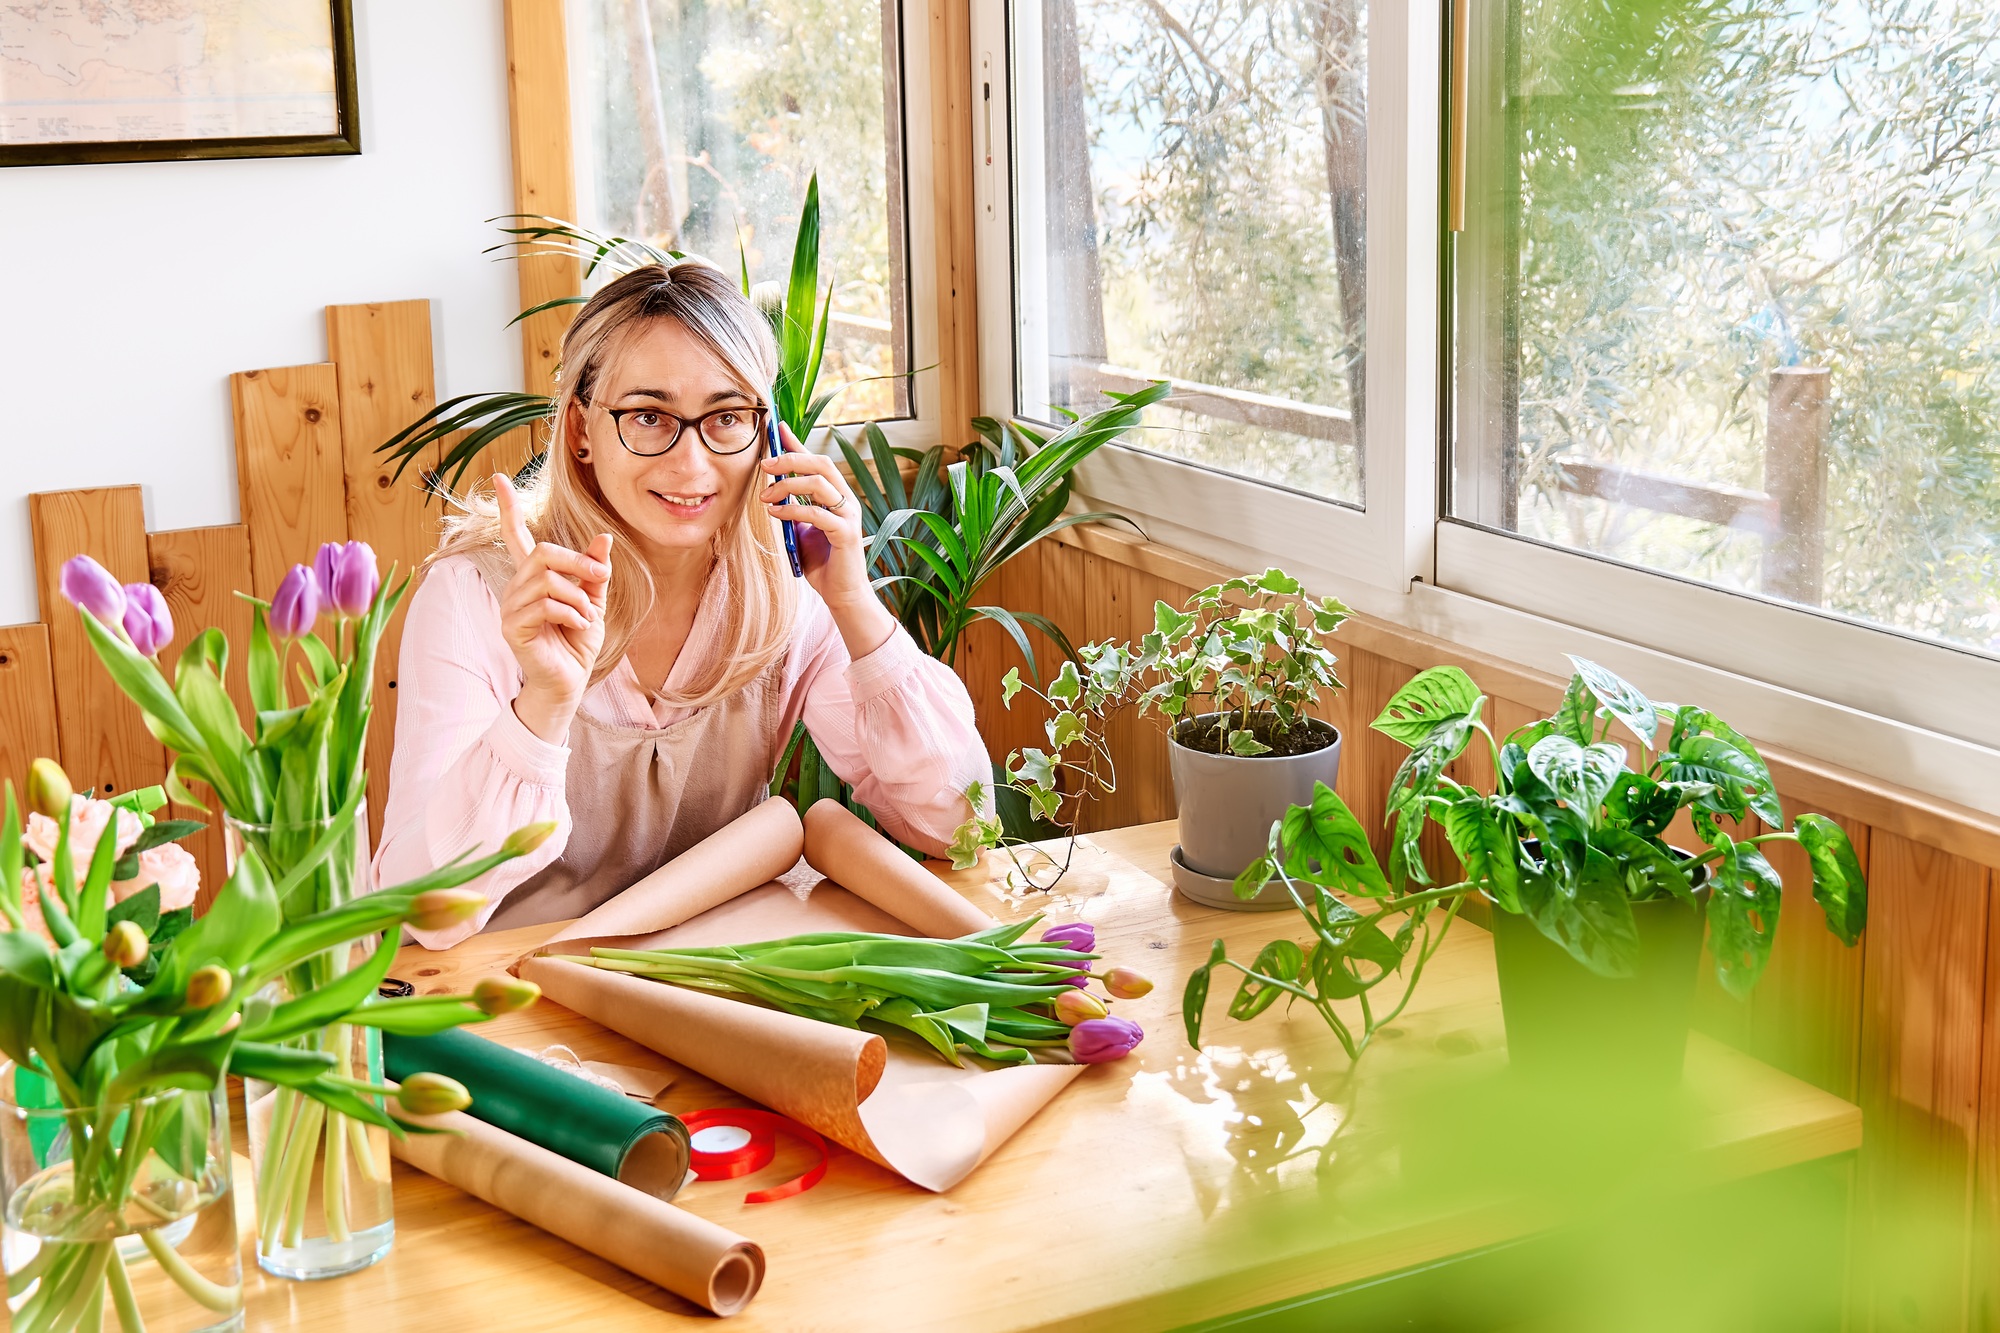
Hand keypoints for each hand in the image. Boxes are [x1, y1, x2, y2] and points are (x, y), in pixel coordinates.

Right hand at [493, 473, 613, 742]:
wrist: (570, 682)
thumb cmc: (576, 642)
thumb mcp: (593, 600)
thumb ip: (594, 570)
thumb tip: (603, 537)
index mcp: (533, 578)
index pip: (515, 536)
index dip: (508, 508)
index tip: (499, 479)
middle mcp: (516, 587)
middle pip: (542, 552)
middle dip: (578, 562)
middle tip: (601, 579)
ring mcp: (510, 607)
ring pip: (546, 579)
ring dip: (578, 596)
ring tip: (586, 615)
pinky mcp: (512, 627)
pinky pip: (544, 605)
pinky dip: (571, 613)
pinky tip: (577, 627)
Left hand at [759, 425, 895, 656]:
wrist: (842, 595)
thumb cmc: (822, 562)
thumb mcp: (801, 529)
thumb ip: (793, 509)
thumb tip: (772, 489)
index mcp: (836, 496)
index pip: (816, 461)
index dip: (797, 443)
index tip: (776, 429)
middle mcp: (846, 500)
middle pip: (820, 464)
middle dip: (790, 459)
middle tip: (764, 465)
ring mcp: (849, 516)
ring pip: (818, 484)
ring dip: (787, 486)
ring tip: (765, 497)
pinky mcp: (845, 534)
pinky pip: (816, 513)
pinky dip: (791, 510)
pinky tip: (775, 513)